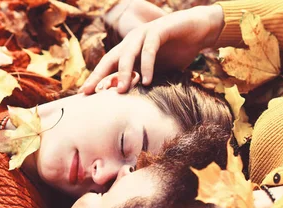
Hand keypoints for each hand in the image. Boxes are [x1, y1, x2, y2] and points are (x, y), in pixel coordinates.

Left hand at [81, 4, 224, 94]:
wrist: (199, 31)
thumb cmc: (176, 53)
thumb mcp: (156, 73)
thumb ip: (141, 83)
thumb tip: (125, 102)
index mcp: (128, 51)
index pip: (107, 66)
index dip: (95, 80)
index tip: (83, 95)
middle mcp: (131, 42)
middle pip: (110, 59)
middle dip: (98, 75)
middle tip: (89, 92)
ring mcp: (144, 34)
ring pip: (128, 54)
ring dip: (124, 73)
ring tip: (122, 91)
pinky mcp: (158, 30)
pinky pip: (149, 49)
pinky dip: (147, 65)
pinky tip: (147, 80)